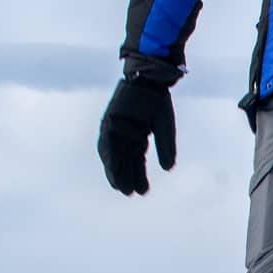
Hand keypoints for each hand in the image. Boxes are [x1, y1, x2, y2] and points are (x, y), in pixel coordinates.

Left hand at [98, 77, 176, 195]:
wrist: (148, 79)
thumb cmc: (157, 100)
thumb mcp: (164, 128)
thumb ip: (165, 148)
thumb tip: (168, 169)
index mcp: (137, 136)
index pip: (137, 161)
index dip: (139, 176)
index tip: (142, 192)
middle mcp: (124, 134)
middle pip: (124, 161)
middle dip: (125, 177)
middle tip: (129, 193)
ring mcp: (114, 128)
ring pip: (113, 155)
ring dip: (114, 170)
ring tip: (119, 186)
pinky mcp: (108, 121)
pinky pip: (105, 141)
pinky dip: (108, 155)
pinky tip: (111, 167)